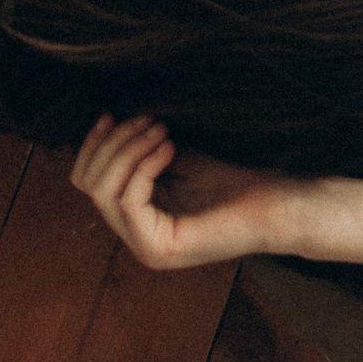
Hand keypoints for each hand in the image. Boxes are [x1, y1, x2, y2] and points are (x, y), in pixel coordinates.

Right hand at [72, 114, 291, 270]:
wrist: (275, 204)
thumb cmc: (234, 181)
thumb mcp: (177, 158)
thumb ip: (143, 151)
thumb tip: (109, 122)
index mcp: (136, 217)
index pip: (87, 182)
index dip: (93, 145)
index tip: (111, 113)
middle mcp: (134, 237)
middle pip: (90, 186)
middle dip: (113, 144)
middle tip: (148, 120)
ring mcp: (145, 247)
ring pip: (105, 193)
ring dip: (129, 150)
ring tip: (162, 130)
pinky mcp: (160, 248)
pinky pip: (129, 202)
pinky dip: (143, 167)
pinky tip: (169, 147)